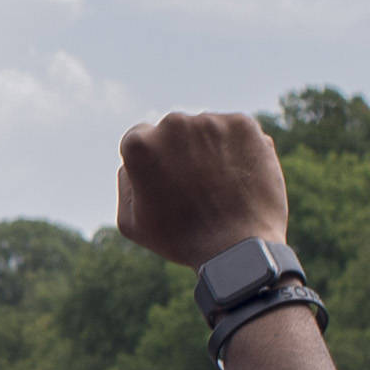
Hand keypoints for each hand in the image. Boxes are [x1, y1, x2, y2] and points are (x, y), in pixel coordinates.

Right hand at [116, 111, 291, 272]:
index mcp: (139, 144)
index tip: (168, 182)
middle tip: (197, 187)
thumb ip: (125, 182)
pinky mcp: (243, 124)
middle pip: (175, 130)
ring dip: (210, 149)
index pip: (140, 137)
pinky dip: (238, 148)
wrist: (240, 247)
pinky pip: (235, 132)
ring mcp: (210, 122)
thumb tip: (134, 161)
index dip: (153, 162)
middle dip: (182, 151)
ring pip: (206, 129)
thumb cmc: (182, 240)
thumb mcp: (131, 222)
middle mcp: (173, 123)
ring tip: (221, 186)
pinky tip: (239, 177)